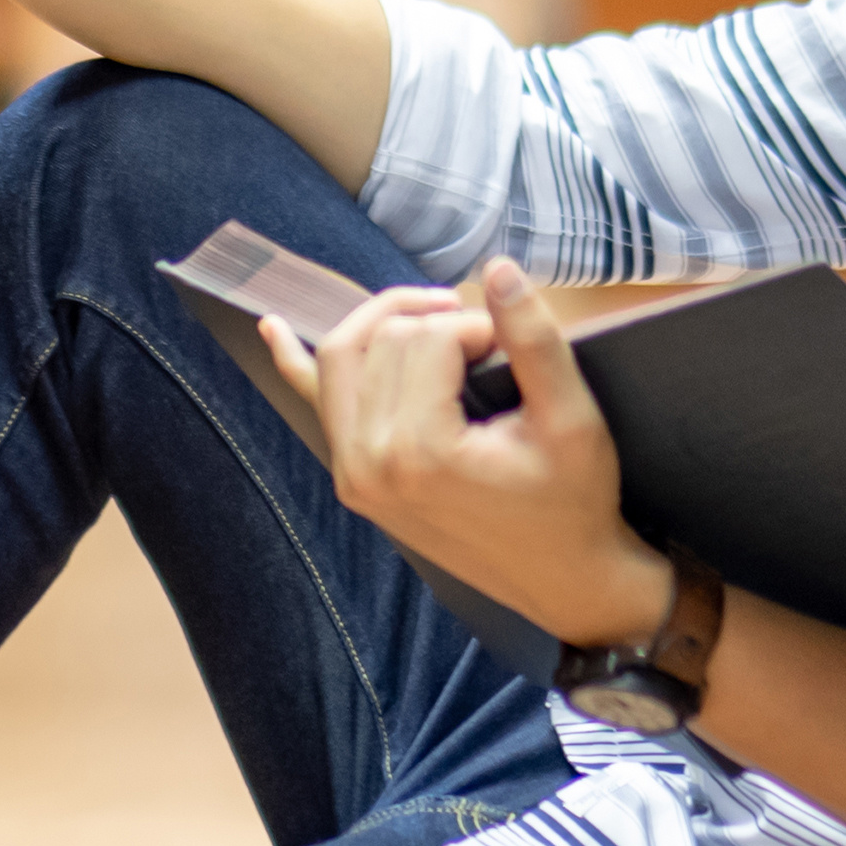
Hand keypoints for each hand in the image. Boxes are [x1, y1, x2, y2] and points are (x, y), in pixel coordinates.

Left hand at [261, 259, 672, 648]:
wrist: (560, 577)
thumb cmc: (572, 501)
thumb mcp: (571, 419)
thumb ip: (534, 340)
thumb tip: (498, 269)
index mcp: (421, 452)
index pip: (431, 337)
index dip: (480, 325)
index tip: (515, 347)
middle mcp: (370, 463)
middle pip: (384, 341)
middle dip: (437, 322)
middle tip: (489, 337)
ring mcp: (352, 474)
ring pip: (342, 359)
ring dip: (383, 323)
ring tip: (435, 314)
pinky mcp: (352, 479)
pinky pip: (316, 405)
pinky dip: (295, 361)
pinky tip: (272, 327)